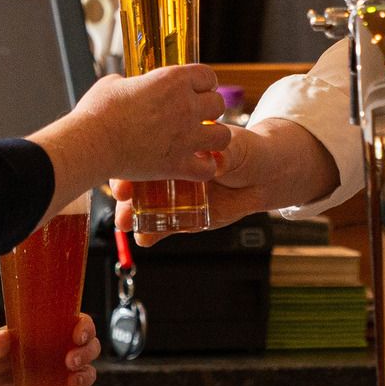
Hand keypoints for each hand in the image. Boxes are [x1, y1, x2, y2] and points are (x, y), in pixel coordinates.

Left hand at [0, 319, 102, 385]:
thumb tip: (2, 340)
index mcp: (46, 330)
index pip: (77, 322)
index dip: (85, 327)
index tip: (78, 335)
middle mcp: (56, 350)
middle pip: (89, 348)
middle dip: (86, 353)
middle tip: (70, 361)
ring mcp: (55, 374)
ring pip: (85, 373)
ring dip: (85, 377)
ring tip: (71, 383)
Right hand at [43, 64, 227, 194]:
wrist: (91, 143)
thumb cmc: (97, 112)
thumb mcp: (112, 84)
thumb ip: (127, 83)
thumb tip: (125, 84)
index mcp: (172, 80)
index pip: (207, 76)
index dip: (203, 84)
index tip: (196, 91)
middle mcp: (186, 105)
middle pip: (218, 104)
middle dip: (210, 110)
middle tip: (196, 118)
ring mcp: (186, 136)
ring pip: (223, 135)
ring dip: (214, 139)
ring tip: (201, 143)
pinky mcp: (179, 164)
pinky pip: (208, 167)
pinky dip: (204, 168)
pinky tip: (194, 166)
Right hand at [112, 119, 333, 231]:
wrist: (263, 177)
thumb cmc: (247, 153)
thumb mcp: (237, 149)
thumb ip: (225, 155)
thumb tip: (219, 162)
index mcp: (177, 146)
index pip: (148, 151)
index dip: (134, 160)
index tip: (130, 169)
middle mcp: (169, 171)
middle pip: (139, 182)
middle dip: (126, 194)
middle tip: (122, 203)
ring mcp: (173, 195)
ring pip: (146, 207)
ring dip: (132, 216)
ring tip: (126, 224)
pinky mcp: (183, 217)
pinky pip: (163, 226)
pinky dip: (152, 233)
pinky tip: (145, 239)